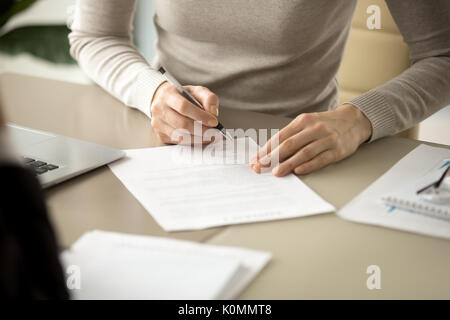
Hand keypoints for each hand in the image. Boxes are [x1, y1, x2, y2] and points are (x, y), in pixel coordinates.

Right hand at [150, 82, 219, 143]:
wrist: (164, 101)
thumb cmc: (182, 96)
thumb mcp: (197, 91)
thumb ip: (208, 98)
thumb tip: (213, 113)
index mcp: (168, 95)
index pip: (184, 107)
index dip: (200, 116)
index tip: (213, 122)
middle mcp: (159, 109)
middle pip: (181, 124)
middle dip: (201, 130)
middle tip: (213, 132)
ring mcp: (157, 123)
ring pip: (180, 136)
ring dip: (197, 138)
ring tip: (208, 136)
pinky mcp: (160, 134)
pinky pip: (178, 142)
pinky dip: (191, 142)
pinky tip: (198, 138)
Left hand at [250, 104, 371, 175]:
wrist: (354, 120)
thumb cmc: (325, 124)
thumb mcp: (307, 123)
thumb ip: (291, 136)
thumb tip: (270, 153)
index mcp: (303, 121)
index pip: (280, 136)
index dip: (266, 149)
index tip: (256, 159)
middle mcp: (314, 128)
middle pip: (289, 144)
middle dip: (272, 157)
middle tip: (261, 167)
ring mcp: (326, 139)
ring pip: (304, 153)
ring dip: (288, 164)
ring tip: (277, 172)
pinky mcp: (337, 150)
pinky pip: (320, 159)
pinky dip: (308, 165)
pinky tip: (298, 171)